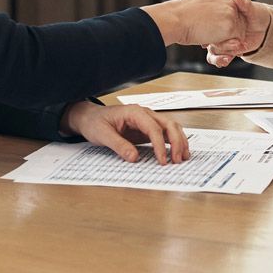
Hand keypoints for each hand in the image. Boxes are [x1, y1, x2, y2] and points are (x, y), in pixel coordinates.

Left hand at [61, 102, 189, 163]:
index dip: (160, 145)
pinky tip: (177, 153)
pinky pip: (165, 133)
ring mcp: (148, 121)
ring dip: (179, 141)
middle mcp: (144, 114)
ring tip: (182, 158)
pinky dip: (174, 142)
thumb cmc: (95, 122)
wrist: (90, 118)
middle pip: (169, 124)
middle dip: (176, 142)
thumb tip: (134, 157)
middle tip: (177, 160)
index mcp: (134, 112)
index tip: (162, 160)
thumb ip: (118, 145)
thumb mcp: (103, 134)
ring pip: (171, 127)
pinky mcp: (147, 129)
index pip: (153, 128)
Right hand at [144, 0, 244, 45]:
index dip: (223, 25)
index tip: (209, 29)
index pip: (233, 14)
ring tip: (205, 38)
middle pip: (239, 24)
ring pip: (237, 35)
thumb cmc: (182, 12)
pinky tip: (207, 41)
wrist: (175, 19)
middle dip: (227, 34)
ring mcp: (232, 14)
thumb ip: (213, 5)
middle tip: (207, 36)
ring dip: (224, 41)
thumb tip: (214, 12)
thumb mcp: (201, 2)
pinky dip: (222, 46)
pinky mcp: (230, 27)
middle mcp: (231, 2)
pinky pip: (233, 43)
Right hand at [205, 0, 270, 66]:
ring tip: (226, 58)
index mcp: (222, 16)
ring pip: (213, 50)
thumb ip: (245, 4)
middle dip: (215, 44)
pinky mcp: (229, 49)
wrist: (265, 27)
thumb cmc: (257, 14)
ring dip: (217, 55)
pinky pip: (220, 57)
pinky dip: (221, 60)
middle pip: (209, 39)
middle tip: (222, 46)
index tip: (210, 35)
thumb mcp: (251, 9)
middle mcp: (219, 29)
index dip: (207, 28)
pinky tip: (226, 60)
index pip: (210, 22)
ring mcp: (223, 40)